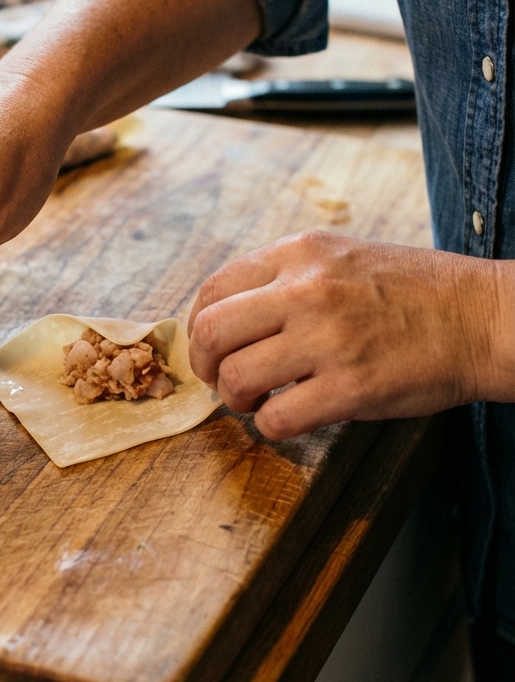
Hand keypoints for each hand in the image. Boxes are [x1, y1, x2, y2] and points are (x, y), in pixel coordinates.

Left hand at [187, 231, 514, 439]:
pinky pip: (276, 419)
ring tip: (260, 400)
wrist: (481, 318)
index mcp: (300, 254)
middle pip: (210, 331)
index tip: (212, 348)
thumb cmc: (414, 292)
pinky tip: (291, 417)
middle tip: (223, 380)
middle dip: (205, 365)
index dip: (200, 327)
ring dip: (238, 399)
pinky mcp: (349, 388)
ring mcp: (327, 339)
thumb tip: (230, 312)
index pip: (214, 289)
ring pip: (235, 378)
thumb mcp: (342, 257)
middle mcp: (306, 290)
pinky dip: (272, 426)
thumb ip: (287, 277)